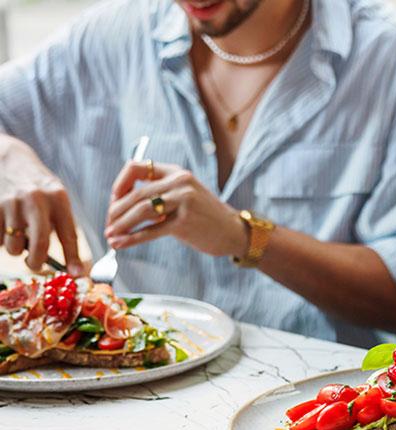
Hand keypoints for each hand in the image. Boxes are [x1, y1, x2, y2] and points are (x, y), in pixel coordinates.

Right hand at [0, 136, 82, 273]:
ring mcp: (10, 203)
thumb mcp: (55, 198)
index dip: (73, 258)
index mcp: (57, 197)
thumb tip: (70, 264)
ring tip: (17, 231)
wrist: (7, 161)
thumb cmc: (37, 187)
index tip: (78, 274)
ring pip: (14, 247)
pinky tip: (4, 224)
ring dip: (15, 248)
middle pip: (40, 245)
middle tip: (36, 263)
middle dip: (38, 262)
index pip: (69, 234)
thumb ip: (61, 225)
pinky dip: (1, 240)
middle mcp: (35, 199)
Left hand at [104, 161, 248, 257]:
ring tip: (110, 236)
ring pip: (140, 211)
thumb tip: (124, 204)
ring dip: (121, 225)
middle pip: (135, 193)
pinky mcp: (184, 222)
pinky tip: (121, 244)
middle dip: (115, 211)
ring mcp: (183, 201)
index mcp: (176, 172)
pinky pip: (151, 231)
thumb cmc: (205, 216)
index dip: (120, 184)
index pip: (137, 168)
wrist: (234, 232)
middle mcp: (179, 182)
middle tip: (108, 224)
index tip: (113, 201)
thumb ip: (160, 194)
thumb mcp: (185, 195)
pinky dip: (132, 238)